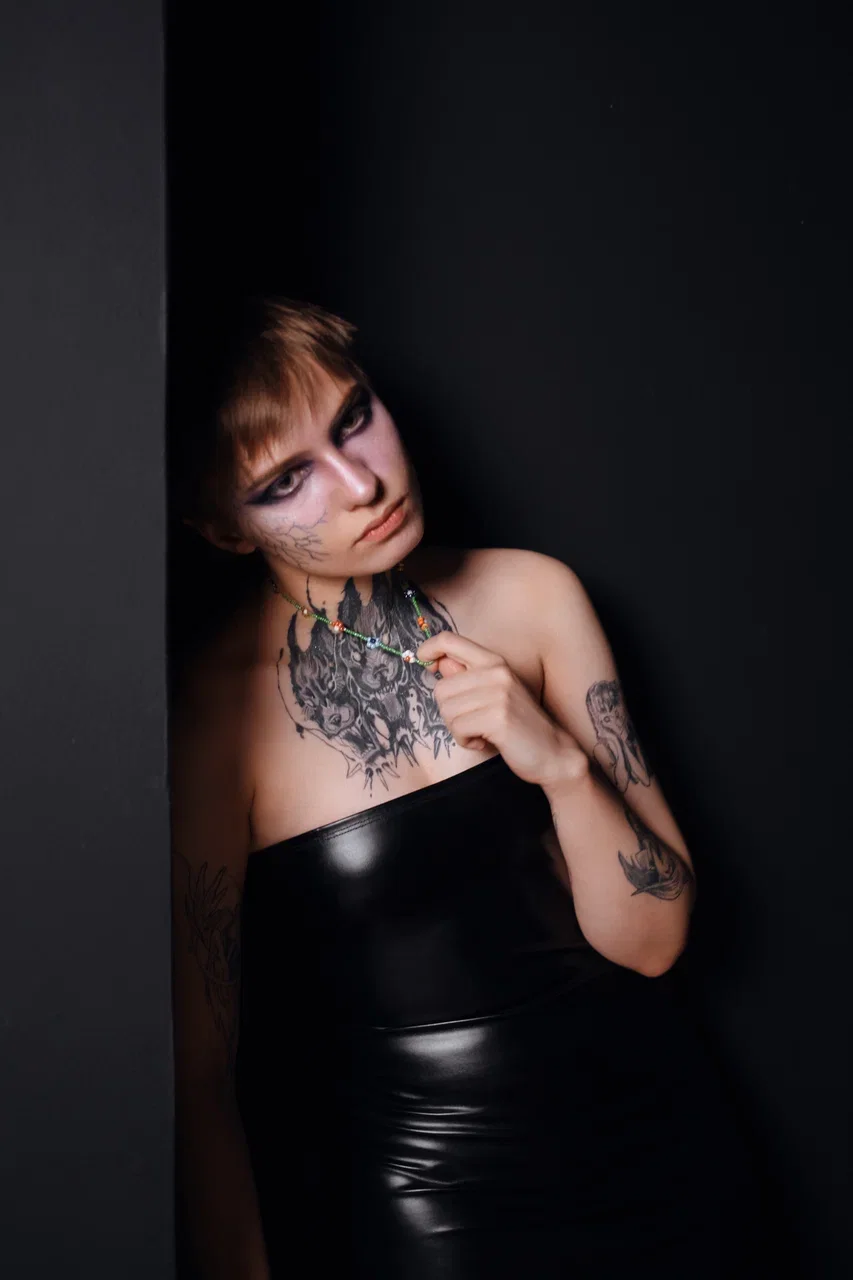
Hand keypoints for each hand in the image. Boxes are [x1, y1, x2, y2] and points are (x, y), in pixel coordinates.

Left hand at [417, 631, 587, 790]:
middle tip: (472, 722)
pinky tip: (485, 742)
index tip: (424, 663)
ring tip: (482, 732)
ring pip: (447, 711)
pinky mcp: (498, 718)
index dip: (428, 649)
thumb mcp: (494, 695)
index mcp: (494, 662)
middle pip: (440, 688)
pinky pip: (458, 729)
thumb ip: (467, 677)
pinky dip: (466, 741)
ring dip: (458, 729)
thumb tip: (440, 663)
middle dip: (449, 713)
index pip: (449, 640)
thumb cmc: (519, 725)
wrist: (553, 753)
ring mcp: (499, 694)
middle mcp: (497, 672)